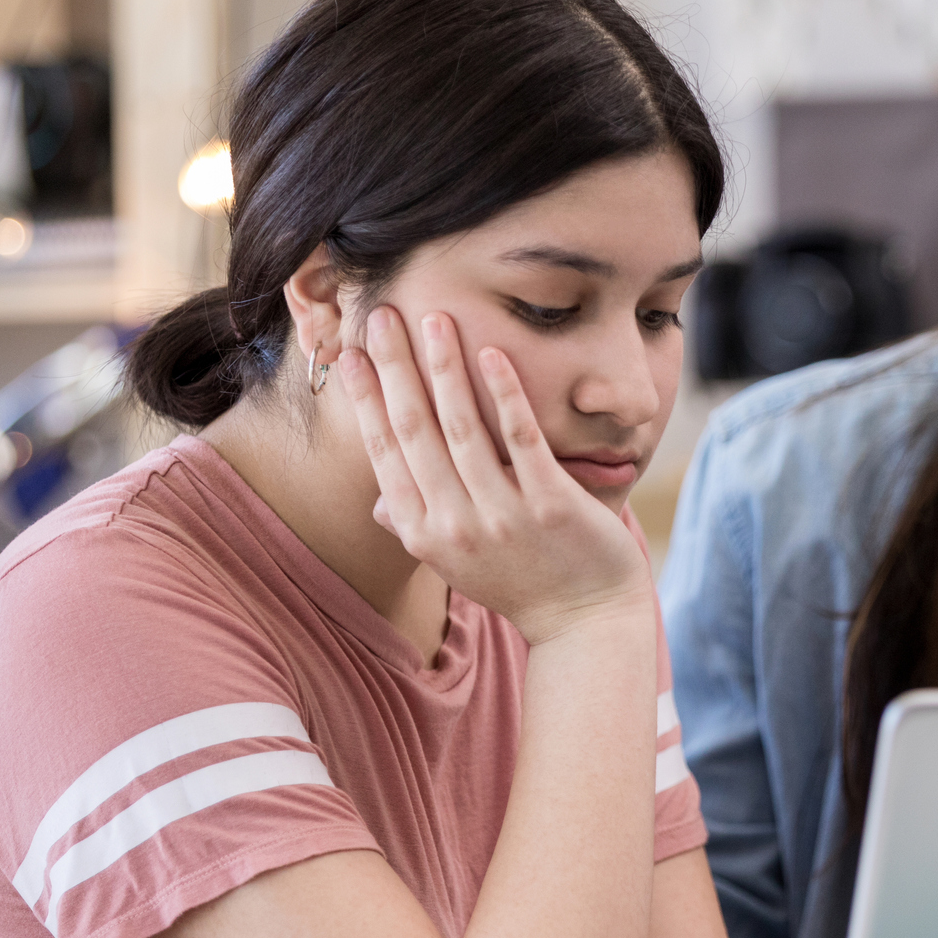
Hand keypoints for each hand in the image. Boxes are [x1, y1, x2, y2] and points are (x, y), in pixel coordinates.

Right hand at [342, 307, 652, 645]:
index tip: (351, 354)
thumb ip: (419, 527)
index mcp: (424, 533)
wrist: (586, 623)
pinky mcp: (550, 505)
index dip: (366, 401)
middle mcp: (454, 525)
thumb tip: (379, 504)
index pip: (385, 454)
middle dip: (395, 367)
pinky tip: (494, 353)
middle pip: (414, 430)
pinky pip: (522, 439)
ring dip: (444, 368)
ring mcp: (502, 515)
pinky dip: (505, 394)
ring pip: (462, 428)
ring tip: (434, 318)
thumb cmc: (521, 583)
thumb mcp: (458, 564)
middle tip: (384, 313)